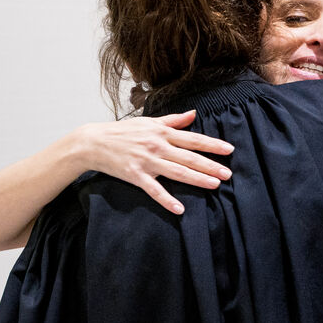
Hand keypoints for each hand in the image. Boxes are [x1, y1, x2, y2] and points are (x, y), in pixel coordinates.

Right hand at [72, 110, 233, 213]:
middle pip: (189, 157)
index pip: (192, 139)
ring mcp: (147, 161)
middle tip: (228, 174)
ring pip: (177, 172)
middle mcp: (157, 146)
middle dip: (210, 165)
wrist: (94, 142)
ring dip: (197, 179)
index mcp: (161, 132)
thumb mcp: (148, 121)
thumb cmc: (122, 131)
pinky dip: (167, 200)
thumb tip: (193, 114)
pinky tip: (179, 209)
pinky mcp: (135, 176)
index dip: (212, 144)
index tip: (229, 150)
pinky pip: (154, 190)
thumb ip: (172, 120)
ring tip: (214, 185)